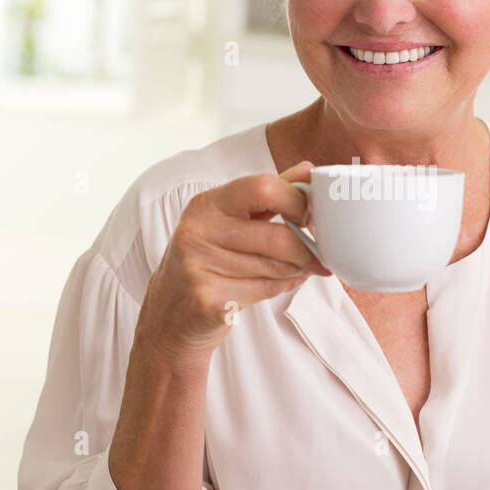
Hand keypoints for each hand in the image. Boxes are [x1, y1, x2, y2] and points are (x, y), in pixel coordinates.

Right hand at [135, 161, 330, 368]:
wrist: (168, 318)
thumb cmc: (204, 263)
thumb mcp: (225, 222)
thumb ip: (266, 196)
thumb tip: (308, 171)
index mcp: (206, 205)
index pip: (262, 187)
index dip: (297, 201)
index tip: (310, 215)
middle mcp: (198, 231)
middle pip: (277, 236)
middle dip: (307, 249)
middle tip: (320, 255)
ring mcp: (200, 267)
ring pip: (276, 266)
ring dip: (299, 269)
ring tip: (302, 268)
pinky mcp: (209, 300)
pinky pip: (266, 289)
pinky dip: (284, 286)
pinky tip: (282, 282)